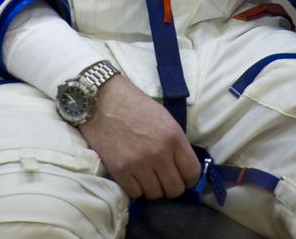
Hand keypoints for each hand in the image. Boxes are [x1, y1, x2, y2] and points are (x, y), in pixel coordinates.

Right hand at [78, 74, 200, 199]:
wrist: (103, 101)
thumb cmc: (136, 106)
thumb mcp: (165, 119)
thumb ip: (176, 144)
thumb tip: (183, 169)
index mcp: (173, 137)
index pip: (192, 173)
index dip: (188, 177)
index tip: (182, 175)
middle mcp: (159, 153)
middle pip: (175, 189)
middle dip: (171, 185)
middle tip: (162, 176)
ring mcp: (139, 164)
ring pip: (156, 195)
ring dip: (152, 187)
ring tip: (146, 173)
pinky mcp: (120, 171)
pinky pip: (136, 194)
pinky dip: (136, 187)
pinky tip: (133, 174)